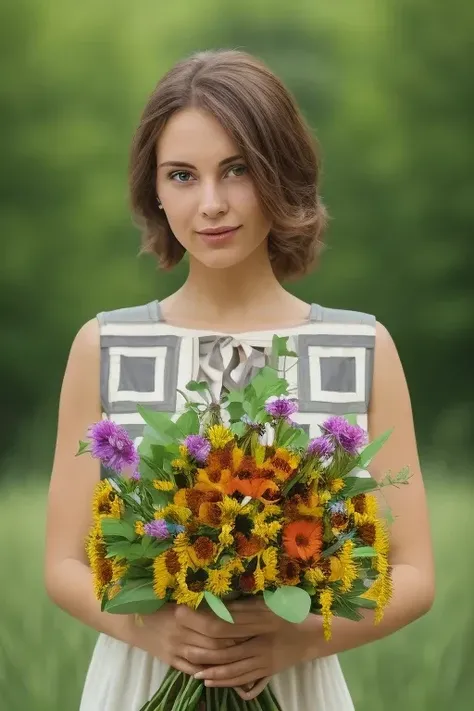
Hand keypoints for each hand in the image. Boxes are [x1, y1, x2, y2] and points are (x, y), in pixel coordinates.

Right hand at [132, 603, 237, 676]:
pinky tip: (218, 671)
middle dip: (232, 644)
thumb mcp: (177, 600)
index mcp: (182, 615)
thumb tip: (225, 603)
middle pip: (211, 643)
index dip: (231, 627)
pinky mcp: (170, 660)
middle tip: (248, 642)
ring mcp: (174, 649)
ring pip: (203, 658)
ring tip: (238, 656)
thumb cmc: (158, 605)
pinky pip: (190, 669)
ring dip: (222, 659)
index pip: (212, 624)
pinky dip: (205, 671)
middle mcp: (180, 633)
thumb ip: (197, 605)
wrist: (132, 620)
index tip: (246, 625)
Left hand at [192, 598, 315, 697]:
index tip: (185, 615)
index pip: (226, 624)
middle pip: (226, 651)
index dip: (203, 620)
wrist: (314, 637)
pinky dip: (225, 682)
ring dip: (212, 672)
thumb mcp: (269, 604)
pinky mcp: (267, 671)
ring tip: (193, 673)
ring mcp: (264, 661)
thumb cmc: (290, 614)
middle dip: (203, 652)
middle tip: (183, 649)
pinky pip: (243, 680)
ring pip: (233, 670)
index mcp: (260, 623)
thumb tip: (218, 603)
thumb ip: (245, 606)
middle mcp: (261, 645)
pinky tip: (212, 681)